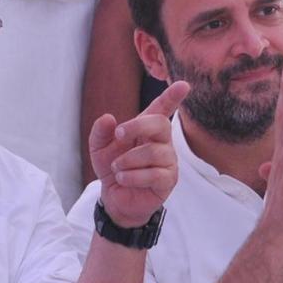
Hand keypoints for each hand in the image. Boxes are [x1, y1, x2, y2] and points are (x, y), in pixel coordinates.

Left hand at [88, 80, 188, 227]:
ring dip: (128, 160)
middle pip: (160, 124)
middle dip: (137, 126)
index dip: (173, 96)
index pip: (162, 108)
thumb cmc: (112, 167)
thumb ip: (100, 131)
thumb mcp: (99, 147)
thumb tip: (108, 118)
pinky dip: (133, 176)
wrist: (114, 197)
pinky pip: (155, 174)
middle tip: (118, 136)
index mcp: (146, 128)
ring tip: (117, 168)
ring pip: (154, 152)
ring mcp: (168, 160)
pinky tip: (124, 178)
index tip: (183, 85)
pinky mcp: (168, 180)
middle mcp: (161, 141)